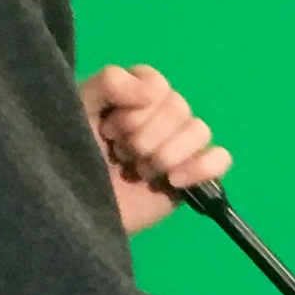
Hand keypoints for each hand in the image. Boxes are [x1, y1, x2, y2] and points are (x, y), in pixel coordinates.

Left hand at [81, 62, 230, 234]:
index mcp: (136, 94)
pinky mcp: (192, 176)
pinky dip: (202, 167)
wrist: (77, 210)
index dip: (136, 108)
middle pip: (179, 106)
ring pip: (200, 130)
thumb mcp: (79, 108)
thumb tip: (152, 91)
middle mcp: (162, 116)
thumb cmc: (74, 155)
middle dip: (147, 135)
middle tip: (122, 155)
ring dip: (167, 153)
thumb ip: (109, 83)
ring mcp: (179, 146)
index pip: (157, 84)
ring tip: (141, 172)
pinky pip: (221, 159)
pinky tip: (174, 180)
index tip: (110, 130)